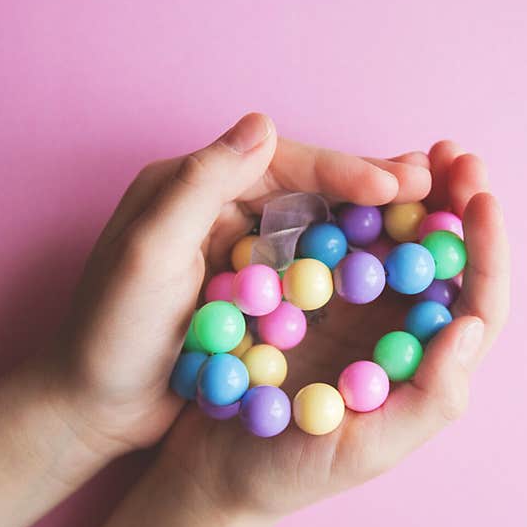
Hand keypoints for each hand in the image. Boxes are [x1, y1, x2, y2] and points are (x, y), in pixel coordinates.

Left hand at [50, 113, 431, 460]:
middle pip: (309, 189)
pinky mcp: (253, 291)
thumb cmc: (111, 332)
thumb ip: (200, 183)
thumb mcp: (149, 253)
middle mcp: (220, 209)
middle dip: (371, 187)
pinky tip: (392, 266)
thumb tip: (263, 122)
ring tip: (428, 217)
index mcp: (192, 186)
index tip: (399, 181)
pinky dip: (353, 262)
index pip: (281, 164)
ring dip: (372, 221)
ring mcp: (239, 251)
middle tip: (434, 185)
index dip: (343, 169)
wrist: (93, 405)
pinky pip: (313, 266)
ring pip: (318, 225)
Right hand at [161, 141, 509, 519]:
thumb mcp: (367, 449)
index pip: (478, 302)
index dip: (487, 250)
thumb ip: (430, 398)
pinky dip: (352, 208)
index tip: (482, 200)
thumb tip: (470, 325)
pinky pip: (340, 243)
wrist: (214, 469)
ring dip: (410, 195)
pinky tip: (353, 179)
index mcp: (426, 366)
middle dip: (457, 203)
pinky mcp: (311, 296)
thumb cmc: (293, 472)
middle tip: (454, 154)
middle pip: (443, 260)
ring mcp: (356, 310)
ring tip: (418, 154)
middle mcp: (401, 332)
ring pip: (396, 242)